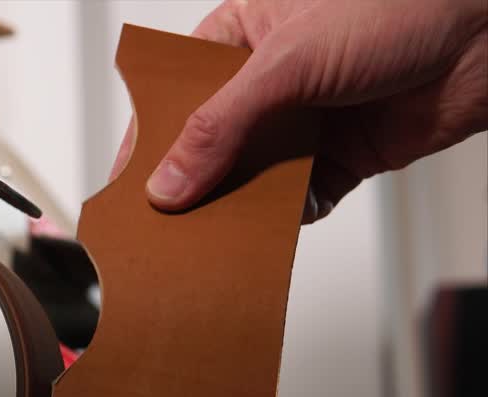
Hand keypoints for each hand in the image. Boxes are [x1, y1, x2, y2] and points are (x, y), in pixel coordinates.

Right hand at [110, 0, 487, 222]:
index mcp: (236, 41)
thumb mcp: (289, 61)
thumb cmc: (400, 7)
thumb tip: (168, 184)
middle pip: (205, 148)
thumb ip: (222, 125)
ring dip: (230, 213)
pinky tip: (264, 239)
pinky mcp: (336, 163)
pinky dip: (279, 225)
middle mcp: (263, 86)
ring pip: (245, 182)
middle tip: (160, 228)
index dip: (144, 144)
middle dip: (186, 188)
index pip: (171, 99)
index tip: (123, 190)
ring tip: (203, 245)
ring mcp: (300, 126)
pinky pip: (293, 204)